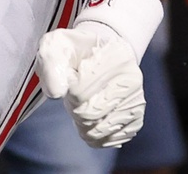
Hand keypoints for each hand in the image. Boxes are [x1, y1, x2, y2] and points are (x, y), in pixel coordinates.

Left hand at [36, 24, 144, 146]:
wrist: (99, 53)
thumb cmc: (76, 51)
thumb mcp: (57, 46)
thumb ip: (51, 64)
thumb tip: (56, 92)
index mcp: (116, 56)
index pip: (79, 92)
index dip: (67, 90)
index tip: (71, 78)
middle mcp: (132, 79)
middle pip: (89, 114)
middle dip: (73, 108)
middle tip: (74, 95)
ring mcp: (137, 100)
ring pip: (98, 131)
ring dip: (81, 123)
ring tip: (83, 105)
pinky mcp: (136, 118)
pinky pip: (108, 140)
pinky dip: (94, 135)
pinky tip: (92, 118)